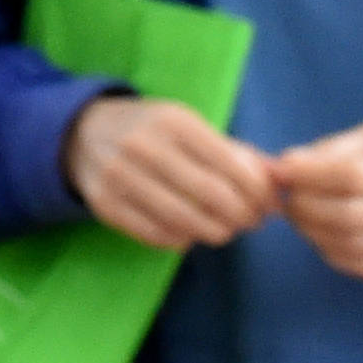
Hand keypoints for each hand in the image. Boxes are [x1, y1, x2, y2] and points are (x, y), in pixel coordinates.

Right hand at [67, 94, 279, 250]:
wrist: (83, 132)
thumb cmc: (153, 130)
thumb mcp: (190, 126)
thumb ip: (235, 151)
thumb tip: (279, 179)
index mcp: (174, 122)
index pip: (231, 165)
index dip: (258, 192)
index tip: (268, 203)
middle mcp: (145, 147)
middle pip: (212, 197)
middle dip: (243, 216)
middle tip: (252, 222)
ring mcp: (120, 178)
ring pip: (185, 221)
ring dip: (216, 232)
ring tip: (227, 230)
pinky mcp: (106, 206)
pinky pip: (156, 235)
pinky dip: (183, 240)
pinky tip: (192, 233)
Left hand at [280, 120, 362, 279]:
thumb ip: (332, 149)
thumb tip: (284, 166)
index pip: (353, 175)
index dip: (309, 177)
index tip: (283, 171)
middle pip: (349, 215)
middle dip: (305, 208)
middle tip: (288, 198)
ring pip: (353, 245)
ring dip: (313, 233)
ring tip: (302, 215)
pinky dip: (332, 253)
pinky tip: (323, 234)